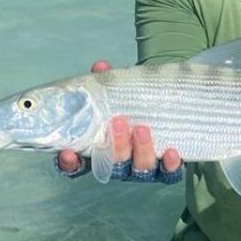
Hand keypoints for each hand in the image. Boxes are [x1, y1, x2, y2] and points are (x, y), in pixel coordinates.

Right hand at [55, 60, 182, 182]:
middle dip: (116, 146)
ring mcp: (142, 168)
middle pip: (113, 164)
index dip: (70, 163)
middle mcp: (119, 164)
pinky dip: (169, 165)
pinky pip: (168, 173)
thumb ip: (107, 84)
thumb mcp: (119, 93)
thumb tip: (101, 66)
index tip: (68, 153)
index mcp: (100, 150)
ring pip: (139, 168)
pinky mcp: (167, 169)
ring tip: (143, 128)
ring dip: (141, 150)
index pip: (78, 164)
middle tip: (118, 122)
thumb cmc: (132, 106)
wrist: (167, 111)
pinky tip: (172, 152)